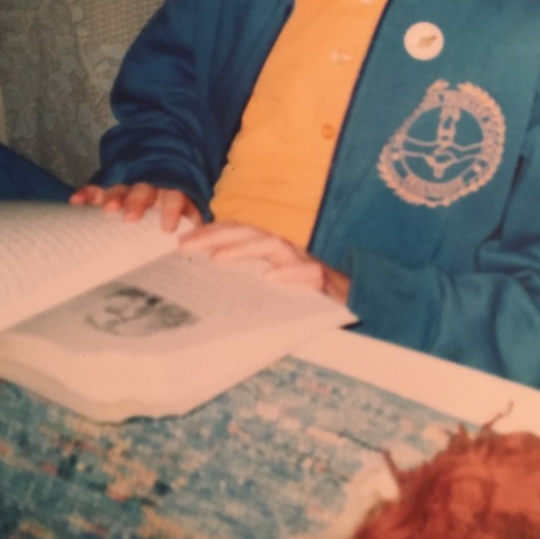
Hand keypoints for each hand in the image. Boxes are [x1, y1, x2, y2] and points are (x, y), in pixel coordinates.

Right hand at [69, 183, 202, 231]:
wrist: (160, 200)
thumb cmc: (173, 223)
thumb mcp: (187, 226)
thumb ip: (192, 235)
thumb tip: (198, 253)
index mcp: (173, 197)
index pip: (175, 199)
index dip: (171, 211)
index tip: (167, 228)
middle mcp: (150, 191)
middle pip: (144, 192)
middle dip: (137, 202)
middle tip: (130, 217)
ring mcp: (128, 191)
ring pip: (120, 189)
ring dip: (113, 197)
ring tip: (106, 209)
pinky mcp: (108, 194)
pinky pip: (97, 190)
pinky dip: (88, 194)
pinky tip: (76, 201)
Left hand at [179, 220, 350, 302]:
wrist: (357, 306)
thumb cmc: (307, 301)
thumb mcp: (273, 291)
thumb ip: (249, 283)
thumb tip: (207, 283)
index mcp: (273, 251)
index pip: (240, 233)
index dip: (212, 232)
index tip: (182, 242)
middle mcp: (288, 251)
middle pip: (250, 233)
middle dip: (218, 235)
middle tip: (187, 246)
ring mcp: (307, 264)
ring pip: (275, 246)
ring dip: (245, 250)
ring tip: (218, 260)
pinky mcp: (326, 282)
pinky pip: (310, 274)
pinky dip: (292, 274)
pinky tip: (272, 279)